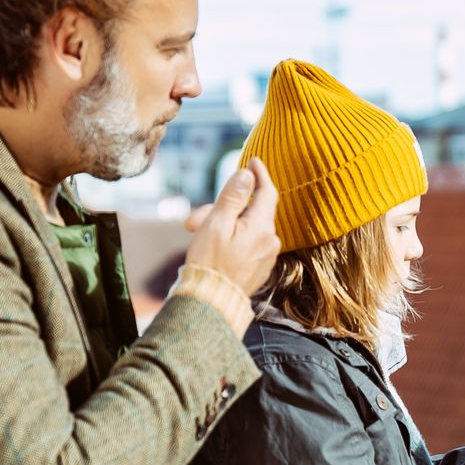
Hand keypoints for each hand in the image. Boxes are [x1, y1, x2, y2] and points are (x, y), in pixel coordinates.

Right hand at [185, 160, 281, 294]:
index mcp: (262, 227)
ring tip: (196, 236)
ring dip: (223, 226)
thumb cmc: (210, 263)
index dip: (260, 175)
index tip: (253, 161)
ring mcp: (267, 255)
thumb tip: (247, 175)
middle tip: (193, 221)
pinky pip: (248, 244)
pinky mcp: (260, 267)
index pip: (267, 192)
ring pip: (246, 229)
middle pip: (250, 212)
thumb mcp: (217, 224)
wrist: (211, 303)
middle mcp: (271, 240)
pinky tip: (211, 249)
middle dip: (223, 210)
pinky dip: (231, 240)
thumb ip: (233, 197)